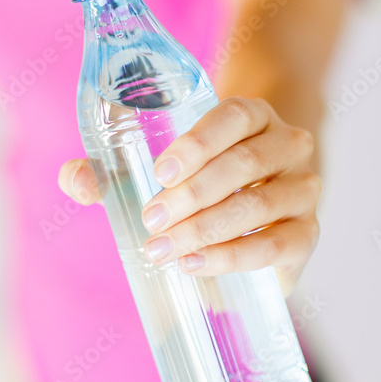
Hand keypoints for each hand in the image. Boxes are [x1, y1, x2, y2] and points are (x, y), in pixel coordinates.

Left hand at [57, 97, 321, 296]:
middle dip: (192, 194)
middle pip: (244, 164)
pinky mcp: (307, 234)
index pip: (233, 116)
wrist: (259, 209)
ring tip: (163, 248)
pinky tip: (197, 265)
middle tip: (151, 218)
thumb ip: (113, 172)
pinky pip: (278, 245)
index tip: (160, 172)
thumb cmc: (202, 178)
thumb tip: (74, 178)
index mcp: (253, 116)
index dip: (198, 142)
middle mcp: (287, 145)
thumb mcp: (163, 168)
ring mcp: (303, 190)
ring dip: (207, 228)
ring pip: (260, 204)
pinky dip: (235, 257)